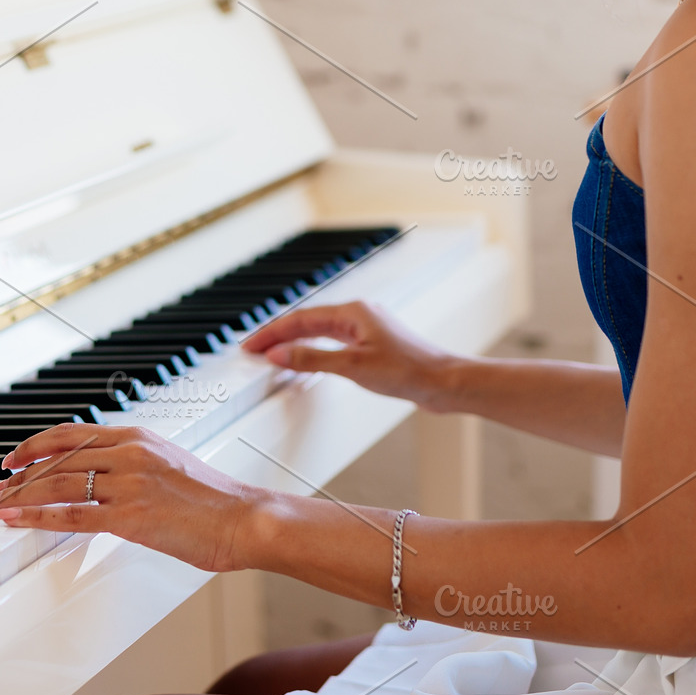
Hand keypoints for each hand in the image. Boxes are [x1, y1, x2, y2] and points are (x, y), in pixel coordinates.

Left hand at [0, 424, 268, 571]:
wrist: (245, 518)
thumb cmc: (215, 501)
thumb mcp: (171, 465)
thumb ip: (136, 465)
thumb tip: (107, 478)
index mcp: (137, 436)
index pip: (72, 434)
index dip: (36, 445)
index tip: (14, 458)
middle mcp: (128, 453)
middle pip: (57, 458)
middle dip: (19, 474)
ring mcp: (127, 483)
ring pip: (57, 484)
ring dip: (19, 494)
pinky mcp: (129, 515)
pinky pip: (71, 514)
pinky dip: (36, 516)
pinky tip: (17, 519)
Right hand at [238, 301, 459, 407]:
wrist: (444, 382)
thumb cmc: (409, 370)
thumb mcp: (353, 367)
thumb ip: (313, 359)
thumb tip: (280, 354)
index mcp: (353, 312)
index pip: (301, 319)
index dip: (272, 333)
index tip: (251, 344)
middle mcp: (359, 315)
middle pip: (308, 321)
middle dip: (279, 335)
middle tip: (254, 349)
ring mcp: (366, 330)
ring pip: (320, 331)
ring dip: (295, 341)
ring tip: (273, 353)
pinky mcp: (372, 346)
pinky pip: (333, 341)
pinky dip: (313, 349)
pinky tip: (307, 358)